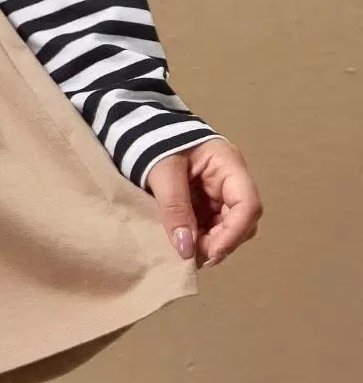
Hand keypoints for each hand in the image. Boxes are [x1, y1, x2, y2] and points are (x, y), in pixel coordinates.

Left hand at [145, 136, 261, 268]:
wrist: (136, 126)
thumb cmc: (152, 141)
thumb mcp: (163, 172)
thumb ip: (175, 209)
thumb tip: (187, 249)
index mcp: (228, 164)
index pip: (247, 205)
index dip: (233, 234)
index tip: (210, 253)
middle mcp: (229, 179)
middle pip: (240, 221)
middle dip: (220, 242)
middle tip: (192, 256)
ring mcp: (218, 191)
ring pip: (226, 227)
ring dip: (209, 243)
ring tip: (185, 253)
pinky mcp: (204, 199)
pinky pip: (209, 224)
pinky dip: (199, 237)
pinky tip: (183, 244)